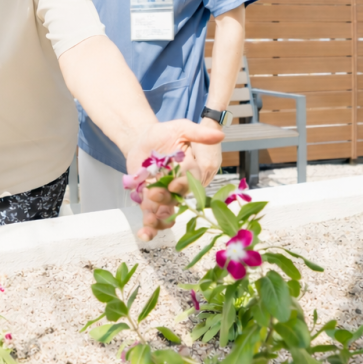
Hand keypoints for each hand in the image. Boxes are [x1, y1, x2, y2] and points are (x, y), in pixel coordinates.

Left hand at [126, 119, 223, 241]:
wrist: (142, 140)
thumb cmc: (164, 133)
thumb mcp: (181, 128)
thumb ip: (199, 133)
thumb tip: (220, 134)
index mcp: (191, 171)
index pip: (192, 181)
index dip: (184, 185)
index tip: (174, 184)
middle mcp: (180, 187)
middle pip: (178, 199)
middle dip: (167, 200)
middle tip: (154, 193)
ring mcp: (166, 197)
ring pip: (167, 213)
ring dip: (159, 219)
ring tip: (150, 219)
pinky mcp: (151, 203)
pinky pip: (152, 218)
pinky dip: (149, 229)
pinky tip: (144, 235)